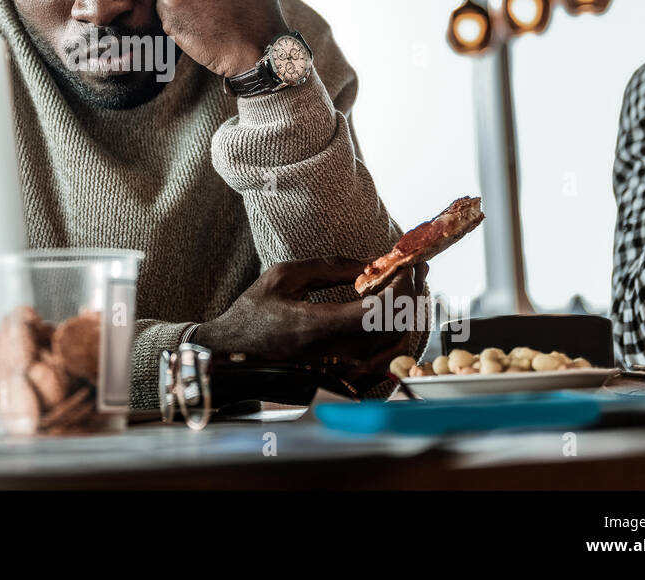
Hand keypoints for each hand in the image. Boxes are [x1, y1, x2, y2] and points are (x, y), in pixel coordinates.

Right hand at [193, 256, 428, 385]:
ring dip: (407, 314)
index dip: (401, 286)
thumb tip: (372, 263)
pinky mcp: (343, 381)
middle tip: (413, 269)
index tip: (406, 263)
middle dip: (411, 294)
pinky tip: (392, 314)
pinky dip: (396, 334)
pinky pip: (384, 360)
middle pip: (395, 328)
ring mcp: (339, 374)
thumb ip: (330, 268)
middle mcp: (333, 357)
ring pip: (395, 345)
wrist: (230, 356)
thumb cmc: (252, 315)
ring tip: (405, 286)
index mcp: (315, 328)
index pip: (379, 311)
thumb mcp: (283, 277)